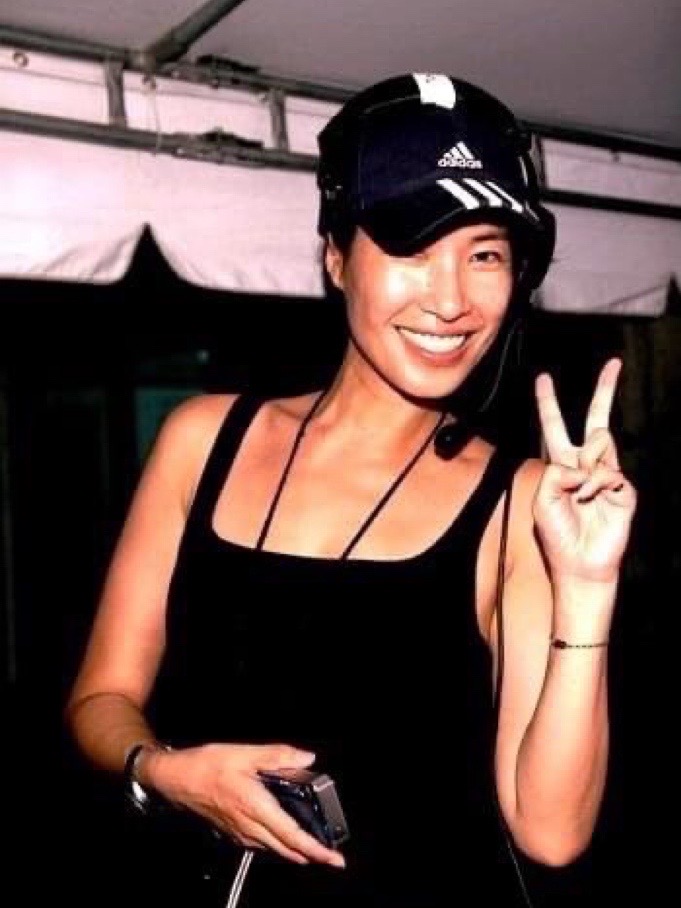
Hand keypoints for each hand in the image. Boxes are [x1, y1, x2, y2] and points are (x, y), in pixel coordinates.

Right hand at [154, 742, 344, 866]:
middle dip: (311, 854)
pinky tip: (281, 836)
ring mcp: (239, 832)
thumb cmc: (204, 766)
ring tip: (311, 846)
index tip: (334, 858)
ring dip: (293, 850)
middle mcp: (248, 826)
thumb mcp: (244, 753)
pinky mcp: (231, 832)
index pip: (292, 836)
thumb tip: (306, 757)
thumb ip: (277, 755)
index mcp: (255, 807)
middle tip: (330, 856)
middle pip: (286, 849)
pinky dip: (277, 844)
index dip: (316, 849)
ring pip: (273, 849)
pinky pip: (259, 844)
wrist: (173, 779)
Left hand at [533, 357, 636, 583]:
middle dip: (605, 391)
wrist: (579, 564)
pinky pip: (609, 472)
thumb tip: (581, 461)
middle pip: (596, 420)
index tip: (543, 378)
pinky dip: (595, 485)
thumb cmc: (557, 534)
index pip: (555, 427)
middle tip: (614, 364)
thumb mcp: (543, 499)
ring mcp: (607, 475)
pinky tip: (590, 500)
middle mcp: (586, 465)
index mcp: (561, 464)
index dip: (548, 403)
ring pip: (601, 443)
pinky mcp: (624, 489)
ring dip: (586, 463)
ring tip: (580, 492)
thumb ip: (555, 473)